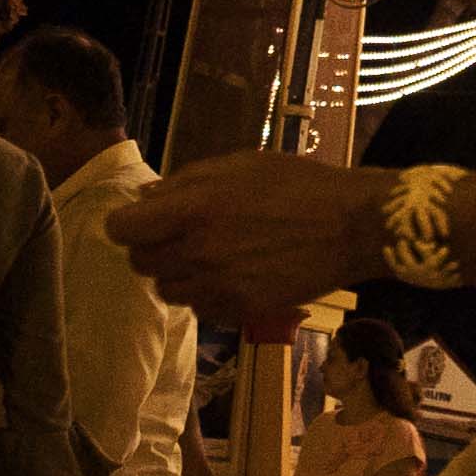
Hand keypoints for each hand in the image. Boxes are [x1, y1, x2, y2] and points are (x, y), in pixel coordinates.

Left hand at [117, 154, 392, 325]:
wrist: (354, 225)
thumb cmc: (299, 184)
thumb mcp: (241, 164)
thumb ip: (187, 180)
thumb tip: (146, 198)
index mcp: (193, 208)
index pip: (121, 229)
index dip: (130, 224)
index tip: (147, 220)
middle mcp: (197, 251)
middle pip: (140, 262)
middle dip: (155, 247)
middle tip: (184, 237)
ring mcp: (218, 285)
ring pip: (167, 289)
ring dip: (180, 274)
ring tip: (212, 258)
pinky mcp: (240, 310)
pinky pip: (200, 309)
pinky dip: (208, 295)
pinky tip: (235, 277)